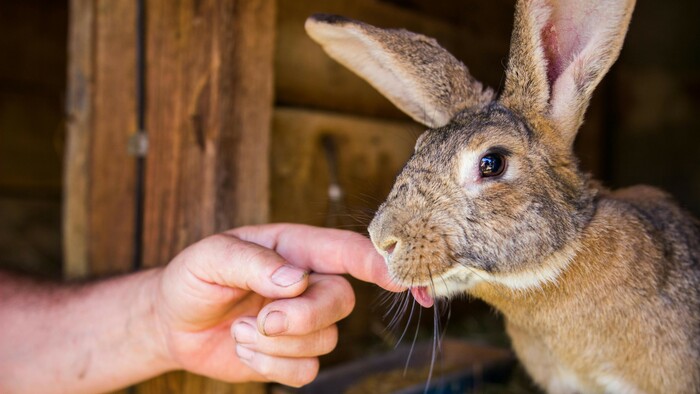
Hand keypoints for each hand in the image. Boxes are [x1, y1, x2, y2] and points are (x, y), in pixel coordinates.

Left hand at [151, 224, 400, 386]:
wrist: (173, 323)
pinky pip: (306, 370)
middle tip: (263, 320)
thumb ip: (252, 262)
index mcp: (293, 248)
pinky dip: (271, 366)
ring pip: (324, 340)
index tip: (399, 277)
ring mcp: (303, 322)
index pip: (345, 250)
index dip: (377, 262)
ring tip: (240, 328)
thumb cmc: (193, 279)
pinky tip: (245, 348)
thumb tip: (297, 281)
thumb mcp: (210, 257)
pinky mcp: (292, 356)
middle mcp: (308, 283)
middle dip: (304, 317)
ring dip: (274, 343)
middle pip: (341, 301)